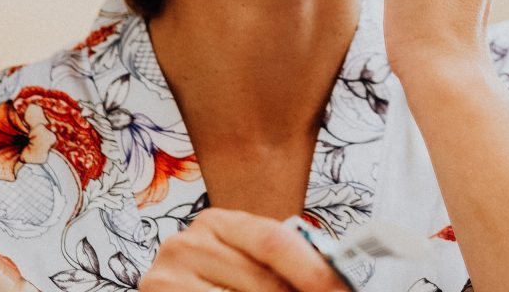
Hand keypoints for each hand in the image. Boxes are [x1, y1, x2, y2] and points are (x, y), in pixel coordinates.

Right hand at [138, 209, 347, 291]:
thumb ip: (279, 268)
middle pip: (264, 281)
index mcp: (217, 223)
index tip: (341, 290)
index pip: (274, 240)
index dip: (313, 270)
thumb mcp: (244, 267)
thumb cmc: (212, 285)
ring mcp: (166, 276)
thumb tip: (331, 281)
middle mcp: (187, 243)